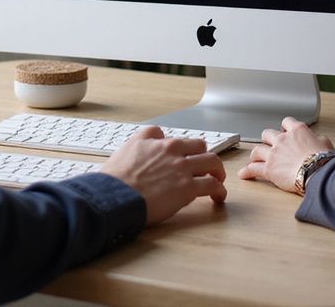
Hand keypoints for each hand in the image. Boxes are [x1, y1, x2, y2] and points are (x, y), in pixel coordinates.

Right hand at [102, 126, 226, 224]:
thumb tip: (157, 138)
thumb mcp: (129, 145)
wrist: (115, 195)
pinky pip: (212, 185)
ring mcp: (182, 168)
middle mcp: (174, 151)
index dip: (187, 150)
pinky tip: (218, 198)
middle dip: (205, 157)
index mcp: (160, 141)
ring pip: (212, 162)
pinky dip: (219, 190)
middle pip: (201, 147)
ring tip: (217, 181)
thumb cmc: (117, 176)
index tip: (187, 159)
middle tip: (206, 169)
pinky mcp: (187, 188)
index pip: (182, 139)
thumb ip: (145, 138)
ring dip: (217, 171)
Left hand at [237, 116, 333, 192]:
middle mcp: (283, 139)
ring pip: (258, 149)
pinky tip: (244, 174)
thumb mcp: (325, 143)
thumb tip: (316, 139)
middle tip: (270, 146)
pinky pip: (254, 169)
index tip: (285, 132)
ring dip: (256, 154)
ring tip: (255, 158)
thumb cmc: (324, 159)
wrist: (318, 172)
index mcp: (297, 130)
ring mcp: (274, 153)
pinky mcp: (269, 169)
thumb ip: (316, 138)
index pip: (286, 122)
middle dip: (268, 140)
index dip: (285, 127)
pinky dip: (247, 171)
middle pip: (267, 134)